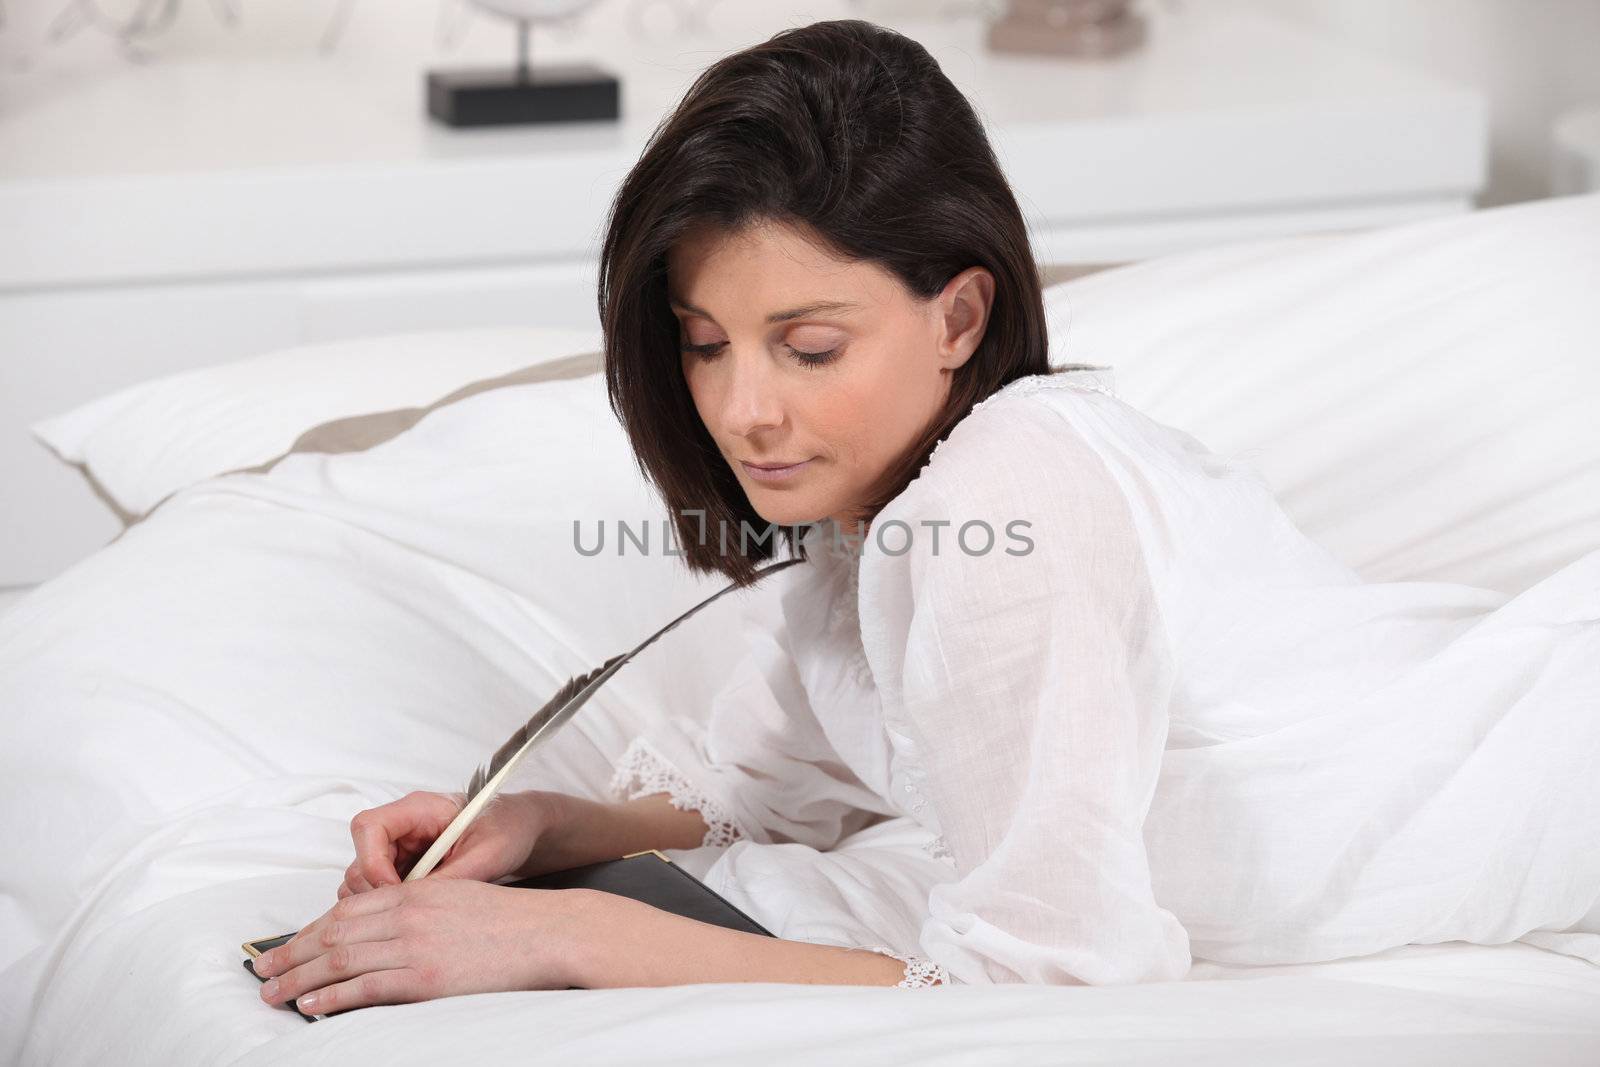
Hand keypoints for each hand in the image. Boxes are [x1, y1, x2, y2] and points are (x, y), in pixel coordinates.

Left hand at [253, 879, 596, 1013]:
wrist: (547, 931)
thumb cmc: (508, 920)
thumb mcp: (457, 898)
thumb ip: (418, 909)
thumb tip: (382, 932)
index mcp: (415, 892)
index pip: (347, 909)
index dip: (311, 929)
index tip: (289, 944)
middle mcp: (408, 914)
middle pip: (334, 933)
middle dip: (292, 953)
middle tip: (262, 970)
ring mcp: (415, 945)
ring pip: (341, 960)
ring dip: (300, 977)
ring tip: (273, 994)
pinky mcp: (425, 978)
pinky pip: (367, 987)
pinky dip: (334, 997)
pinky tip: (312, 1005)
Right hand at [340, 789, 565, 898]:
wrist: (522, 830)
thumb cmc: (508, 829)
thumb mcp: (487, 854)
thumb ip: (452, 877)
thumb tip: (417, 907)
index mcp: (418, 809)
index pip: (368, 827)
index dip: (373, 863)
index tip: (397, 891)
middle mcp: (402, 826)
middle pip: (359, 858)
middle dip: (375, 891)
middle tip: (407, 912)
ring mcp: (400, 848)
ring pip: (363, 879)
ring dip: (380, 902)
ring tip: (414, 915)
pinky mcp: (405, 868)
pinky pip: (380, 890)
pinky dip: (389, 907)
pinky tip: (415, 916)